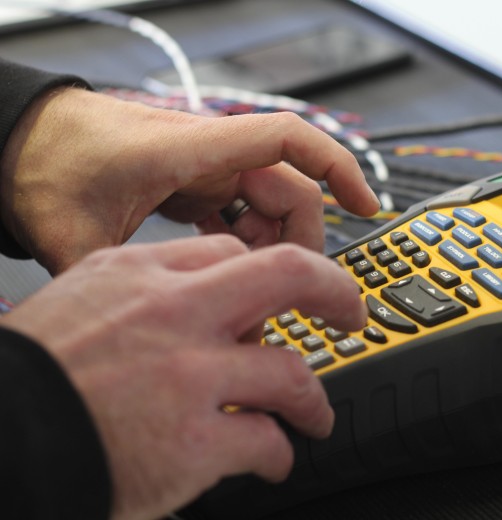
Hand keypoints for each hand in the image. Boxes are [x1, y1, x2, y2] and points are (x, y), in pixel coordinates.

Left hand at [0, 87, 378, 273]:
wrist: (20, 138)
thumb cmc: (45, 162)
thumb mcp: (76, 232)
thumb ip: (118, 284)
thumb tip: (143, 340)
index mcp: (191, 152)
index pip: (288, 142)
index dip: (338, 169)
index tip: (367, 205)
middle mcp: (209, 156)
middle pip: (288, 196)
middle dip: (296, 248)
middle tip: (288, 300)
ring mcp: (204, 169)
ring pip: (267, 210)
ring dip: (267, 254)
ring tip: (244, 297)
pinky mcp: (194, 184)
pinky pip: (240, 214)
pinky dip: (244, 245)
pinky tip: (225, 277)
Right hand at [1, 234, 366, 519]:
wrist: (1, 442)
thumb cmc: (32, 377)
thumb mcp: (77, 303)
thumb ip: (141, 295)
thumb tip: (196, 305)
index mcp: (138, 275)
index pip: (229, 253)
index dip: (264, 279)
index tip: (280, 301)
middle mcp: (173, 313)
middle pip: (287, 275)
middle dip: (335, 291)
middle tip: (350, 313)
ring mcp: (190, 375)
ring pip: (291, 372)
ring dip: (313, 398)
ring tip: (314, 414)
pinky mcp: (195, 441)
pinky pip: (267, 439)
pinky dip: (279, 453)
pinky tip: (273, 461)